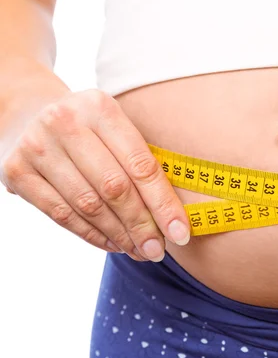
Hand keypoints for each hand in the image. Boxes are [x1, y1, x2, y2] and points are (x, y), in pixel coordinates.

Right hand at [0, 89, 190, 261]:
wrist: (28, 113)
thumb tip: (173, 217)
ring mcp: (37, 146)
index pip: (141, 165)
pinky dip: (92, 235)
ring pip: (88, 205)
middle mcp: (65, 122)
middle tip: (158, 250)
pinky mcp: (17, 171)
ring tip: (140, 250)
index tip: (181, 233)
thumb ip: (141, 161)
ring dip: (119, 235)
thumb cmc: (88, 127)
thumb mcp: (114, 127)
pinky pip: (62, 214)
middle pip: (115, 187)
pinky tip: (113, 244)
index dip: (163, 204)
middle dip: (142, 225)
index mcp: (100, 107)